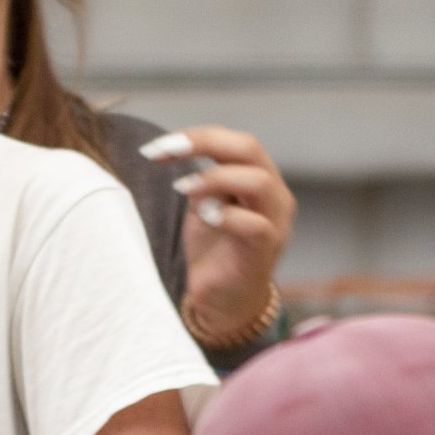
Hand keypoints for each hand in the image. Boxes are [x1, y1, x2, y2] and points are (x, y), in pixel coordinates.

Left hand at [141, 127, 293, 345]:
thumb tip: (177, 149)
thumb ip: (202, 178)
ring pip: (258, 181)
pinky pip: (256, 225)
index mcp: (260, 178)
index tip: (158, 146)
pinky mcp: (267, 250)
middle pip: (250, 148)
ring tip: (182, 188)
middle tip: (165, 151)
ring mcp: (276, 222)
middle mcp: (274, 195)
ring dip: (213, 178)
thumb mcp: (204, 202)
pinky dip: (226, 215)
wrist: (223, 299)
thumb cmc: (215, 248)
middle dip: (204, 142)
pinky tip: (204, 216)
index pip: (236, 141)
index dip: (198, 135)